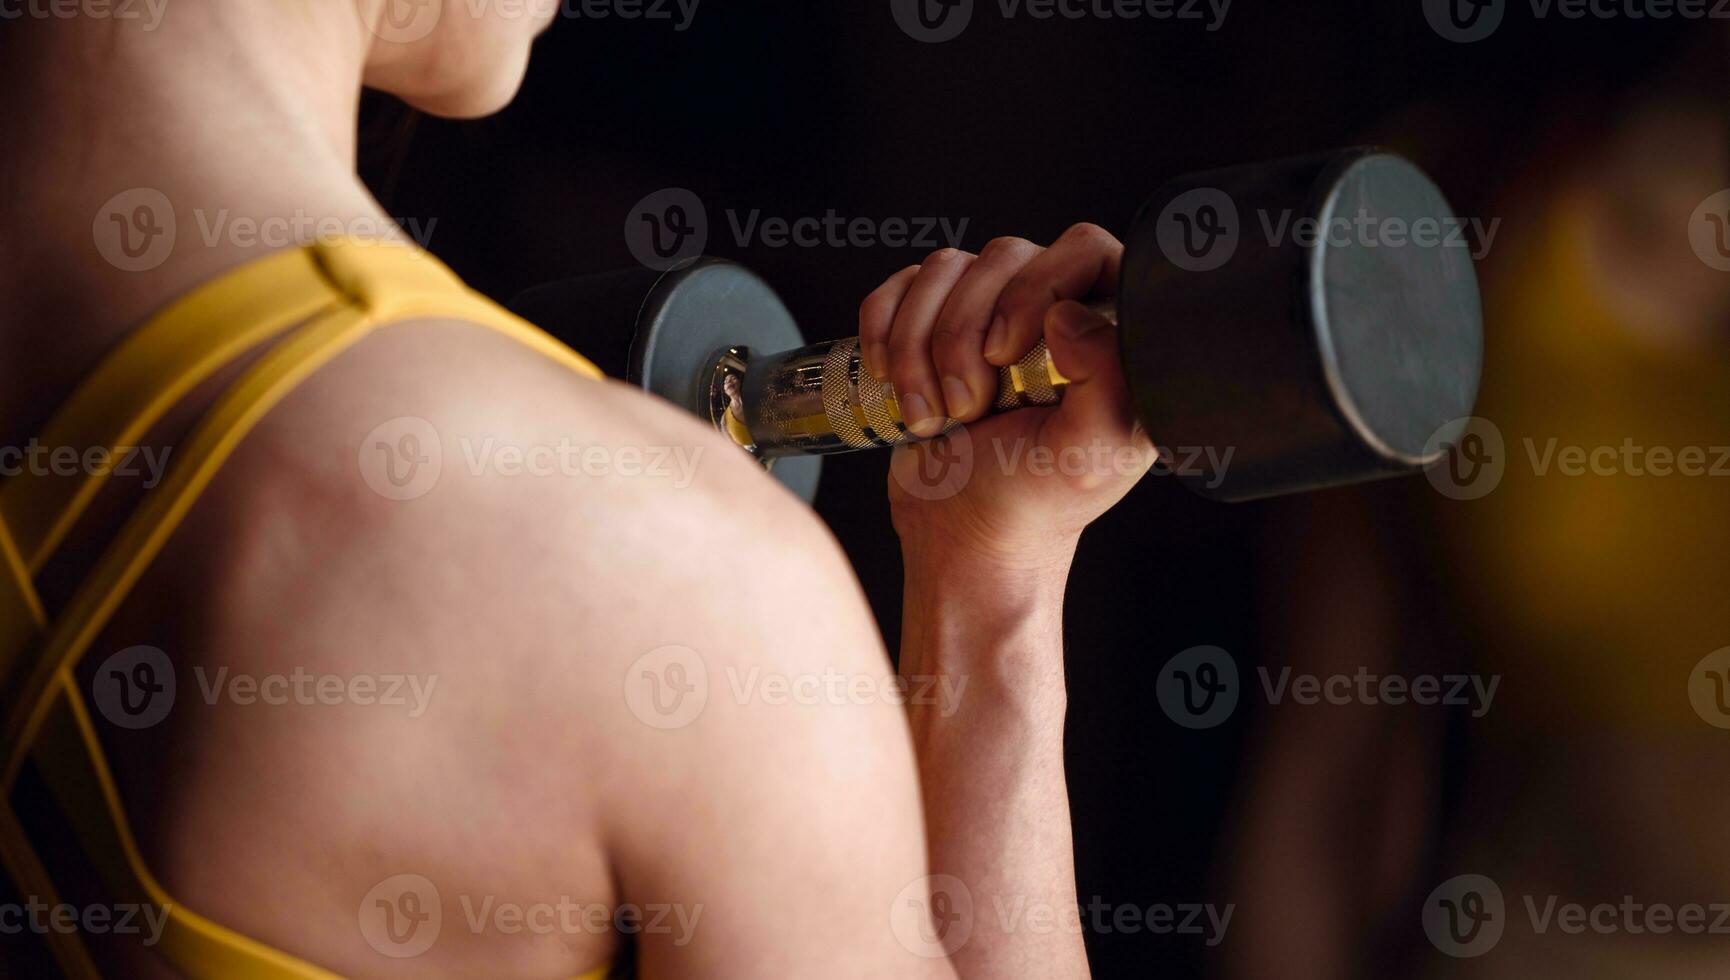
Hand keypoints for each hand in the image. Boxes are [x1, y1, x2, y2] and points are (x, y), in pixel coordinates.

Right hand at [859, 224, 1155, 566]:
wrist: (965, 534)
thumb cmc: (1035, 501)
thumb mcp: (1089, 454)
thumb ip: (1106, 382)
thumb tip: (1071, 312)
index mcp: (1109, 330)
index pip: (1085, 249)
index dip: (1038, 286)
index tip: (1006, 352)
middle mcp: (1053, 307)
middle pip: (1002, 256)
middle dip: (964, 337)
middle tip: (969, 407)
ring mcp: (988, 311)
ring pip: (944, 270)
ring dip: (919, 348)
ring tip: (932, 415)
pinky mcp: (932, 322)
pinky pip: (898, 288)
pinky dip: (883, 334)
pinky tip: (894, 385)